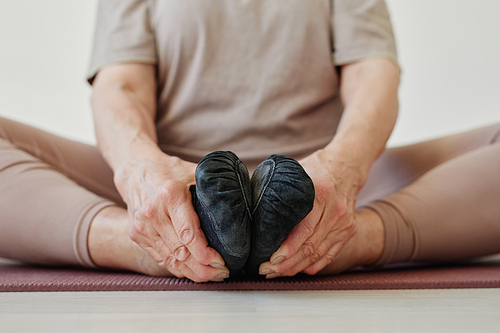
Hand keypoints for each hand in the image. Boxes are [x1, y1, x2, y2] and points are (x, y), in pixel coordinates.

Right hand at [114, 147, 228, 281]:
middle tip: (223, 273)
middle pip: (181, 252)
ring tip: (212, 276)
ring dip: (192, 272)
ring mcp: (142, 227)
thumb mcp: (193, 171)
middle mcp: (153, 214)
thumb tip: (247, 190)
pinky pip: (160, 258)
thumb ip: (216, 184)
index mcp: (170, 196)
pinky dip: (178, 268)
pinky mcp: (137, 236)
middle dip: (204, 268)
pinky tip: (193, 271)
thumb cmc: (168, 171)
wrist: (136, 170)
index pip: (188, 234)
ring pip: (170, 260)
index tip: (222, 261)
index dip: (206, 254)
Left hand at [259, 149, 361, 277]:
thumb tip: (248, 199)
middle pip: (310, 246)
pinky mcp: (348, 230)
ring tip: (277, 273)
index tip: (270, 259)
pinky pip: (330, 254)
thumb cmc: (316, 167)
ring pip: (318, 254)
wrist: (346, 165)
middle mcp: (334, 211)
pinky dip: (313, 265)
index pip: (303, 229)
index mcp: (320, 193)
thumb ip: (276, 185)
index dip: (287, 249)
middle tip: (267, 270)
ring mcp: (344, 223)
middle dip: (287, 264)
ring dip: (296, 267)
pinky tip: (297, 269)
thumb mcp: (296, 170)